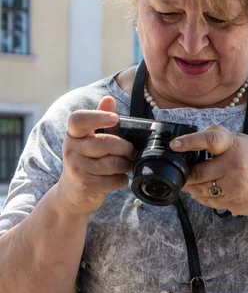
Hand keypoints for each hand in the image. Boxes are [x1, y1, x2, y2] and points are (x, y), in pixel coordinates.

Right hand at [55, 97, 135, 216]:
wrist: (72, 194)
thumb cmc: (85, 161)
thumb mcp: (88, 139)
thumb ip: (100, 119)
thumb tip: (109, 99)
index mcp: (73, 135)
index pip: (79, 120)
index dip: (98, 116)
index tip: (116, 118)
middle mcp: (71, 150)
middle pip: (106, 143)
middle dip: (126, 148)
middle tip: (132, 151)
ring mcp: (77, 169)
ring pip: (114, 164)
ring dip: (126, 165)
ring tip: (126, 164)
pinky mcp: (86, 185)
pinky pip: (115, 180)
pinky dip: (122, 179)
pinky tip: (118, 178)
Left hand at [170, 125, 247, 217]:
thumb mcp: (241, 140)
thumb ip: (218, 136)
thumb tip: (192, 139)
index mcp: (235, 146)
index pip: (210, 140)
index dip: (189, 142)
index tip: (175, 145)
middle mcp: (235, 167)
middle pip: (198, 173)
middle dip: (186, 174)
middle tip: (181, 171)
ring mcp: (234, 188)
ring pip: (200, 190)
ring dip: (191, 186)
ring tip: (191, 181)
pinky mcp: (233, 203)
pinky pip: (208, 201)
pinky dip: (201, 196)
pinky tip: (204, 190)